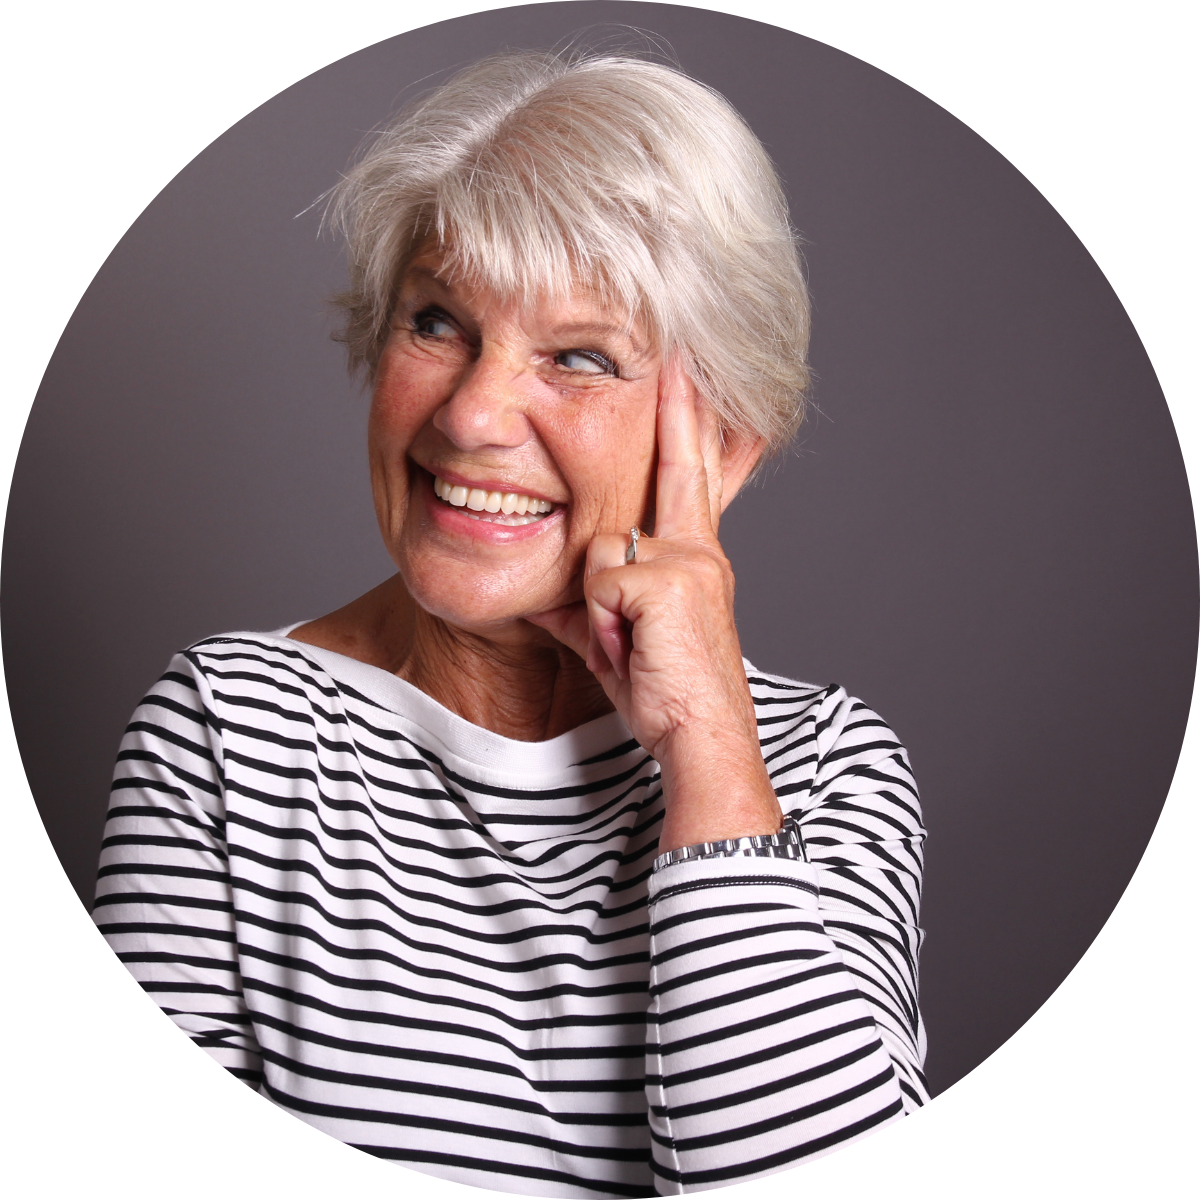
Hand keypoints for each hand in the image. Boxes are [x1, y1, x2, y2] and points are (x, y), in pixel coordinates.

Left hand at [528, 360, 781, 850]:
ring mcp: (687, 563)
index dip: (688, 425)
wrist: (703, 738)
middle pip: (672, 474)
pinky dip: (603, 627)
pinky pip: (600, 585)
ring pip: (602, 550)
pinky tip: (631, 652)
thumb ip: (592, 607)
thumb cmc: (668, 695)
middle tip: (680, 348)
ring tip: (630, 649)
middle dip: (681, 410)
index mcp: (699, 559)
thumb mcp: (624, 641)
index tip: (687, 375)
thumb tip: (539, 594)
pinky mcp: (666, 582)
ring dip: (602, 607)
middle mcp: (700, 551)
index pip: (691, 478)